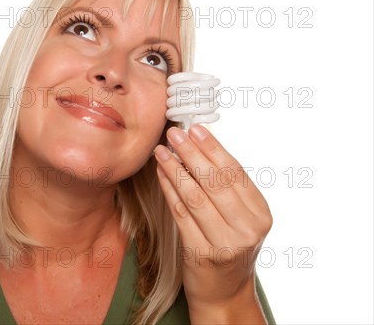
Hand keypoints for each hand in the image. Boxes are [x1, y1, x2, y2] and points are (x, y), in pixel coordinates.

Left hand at [153, 125, 271, 319]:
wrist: (224, 293)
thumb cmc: (229, 247)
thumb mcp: (241, 218)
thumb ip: (228, 189)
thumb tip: (201, 146)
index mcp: (261, 214)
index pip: (235, 172)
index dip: (213, 148)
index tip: (195, 129)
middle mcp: (248, 228)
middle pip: (215, 182)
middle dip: (191, 153)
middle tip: (173, 134)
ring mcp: (226, 243)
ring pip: (195, 196)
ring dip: (175, 170)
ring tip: (161, 151)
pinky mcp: (202, 254)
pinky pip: (181, 214)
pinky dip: (169, 191)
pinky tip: (161, 174)